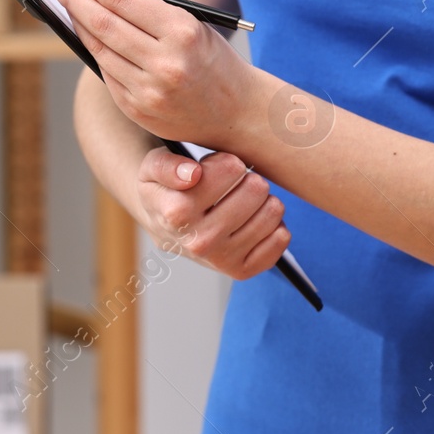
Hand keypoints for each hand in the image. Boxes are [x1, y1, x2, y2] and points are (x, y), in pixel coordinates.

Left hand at [52, 0, 254, 151]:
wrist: (238, 112)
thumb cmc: (212, 61)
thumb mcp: (192, 24)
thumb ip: (149, 6)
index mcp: (183, 33)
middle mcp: (165, 63)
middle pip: (103, 22)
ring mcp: (149, 90)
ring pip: (99, 48)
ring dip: (79, 23)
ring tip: (69, 5)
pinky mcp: (139, 109)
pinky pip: (107, 73)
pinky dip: (96, 50)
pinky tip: (90, 36)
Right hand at [138, 146, 290, 279]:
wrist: (164, 227)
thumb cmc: (165, 191)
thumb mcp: (152, 168)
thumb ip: (166, 166)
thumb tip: (192, 174)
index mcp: (177, 212)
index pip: (231, 168)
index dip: (227, 162)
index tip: (214, 170)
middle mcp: (200, 240)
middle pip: (256, 188)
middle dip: (247, 180)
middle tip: (233, 187)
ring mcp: (222, 259)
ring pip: (273, 211)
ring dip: (262, 201)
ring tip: (243, 203)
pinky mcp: (241, 271)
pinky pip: (281, 238)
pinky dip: (273, 225)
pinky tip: (252, 222)